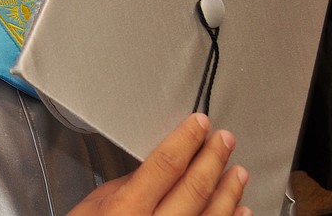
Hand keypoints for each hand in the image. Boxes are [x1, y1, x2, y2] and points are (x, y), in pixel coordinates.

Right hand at [68, 113, 250, 214]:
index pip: (165, 165)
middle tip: (224, 140)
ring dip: (229, 190)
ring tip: (238, 171)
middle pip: (194, 188)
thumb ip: (122, 188)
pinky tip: (239, 210)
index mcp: (125, 211)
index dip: (186, 140)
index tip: (198, 124)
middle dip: (213, 159)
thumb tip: (151, 169)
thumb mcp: (91, 210)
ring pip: (212, 215)